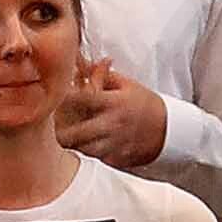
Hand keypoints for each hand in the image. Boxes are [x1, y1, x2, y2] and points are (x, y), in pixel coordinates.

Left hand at [57, 66, 177, 174]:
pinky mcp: (114, 159)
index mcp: (112, 102)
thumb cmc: (145, 104)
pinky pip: (92, 157)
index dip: (61, 98)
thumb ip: (101, 75)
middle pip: (71, 134)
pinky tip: (86, 142)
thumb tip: (80, 62)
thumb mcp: (126, 85)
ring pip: (79, 148)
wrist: (169, 131)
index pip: (79, 100)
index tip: (51, 97)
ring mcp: (112, 145)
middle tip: (52, 123)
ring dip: (71, 141)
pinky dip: (86, 150)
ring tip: (68, 133)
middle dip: (57, 129)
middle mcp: (110, 125)